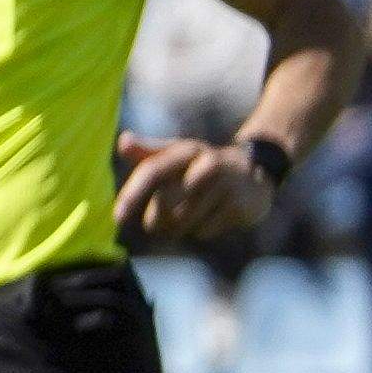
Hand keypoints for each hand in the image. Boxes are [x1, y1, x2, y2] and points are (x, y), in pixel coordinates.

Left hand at [113, 132, 274, 245]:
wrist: (254, 173)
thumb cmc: (199, 167)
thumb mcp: (175, 156)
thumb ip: (146, 153)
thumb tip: (123, 141)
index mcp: (185, 150)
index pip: (153, 171)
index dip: (132, 194)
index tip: (117, 218)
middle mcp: (207, 163)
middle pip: (164, 204)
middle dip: (157, 219)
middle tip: (162, 220)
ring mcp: (226, 184)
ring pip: (183, 222)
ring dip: (178, 227)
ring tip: (191, 213)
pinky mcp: (239, 205)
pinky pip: (204, 231)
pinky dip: (201, 230)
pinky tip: (213, 216)